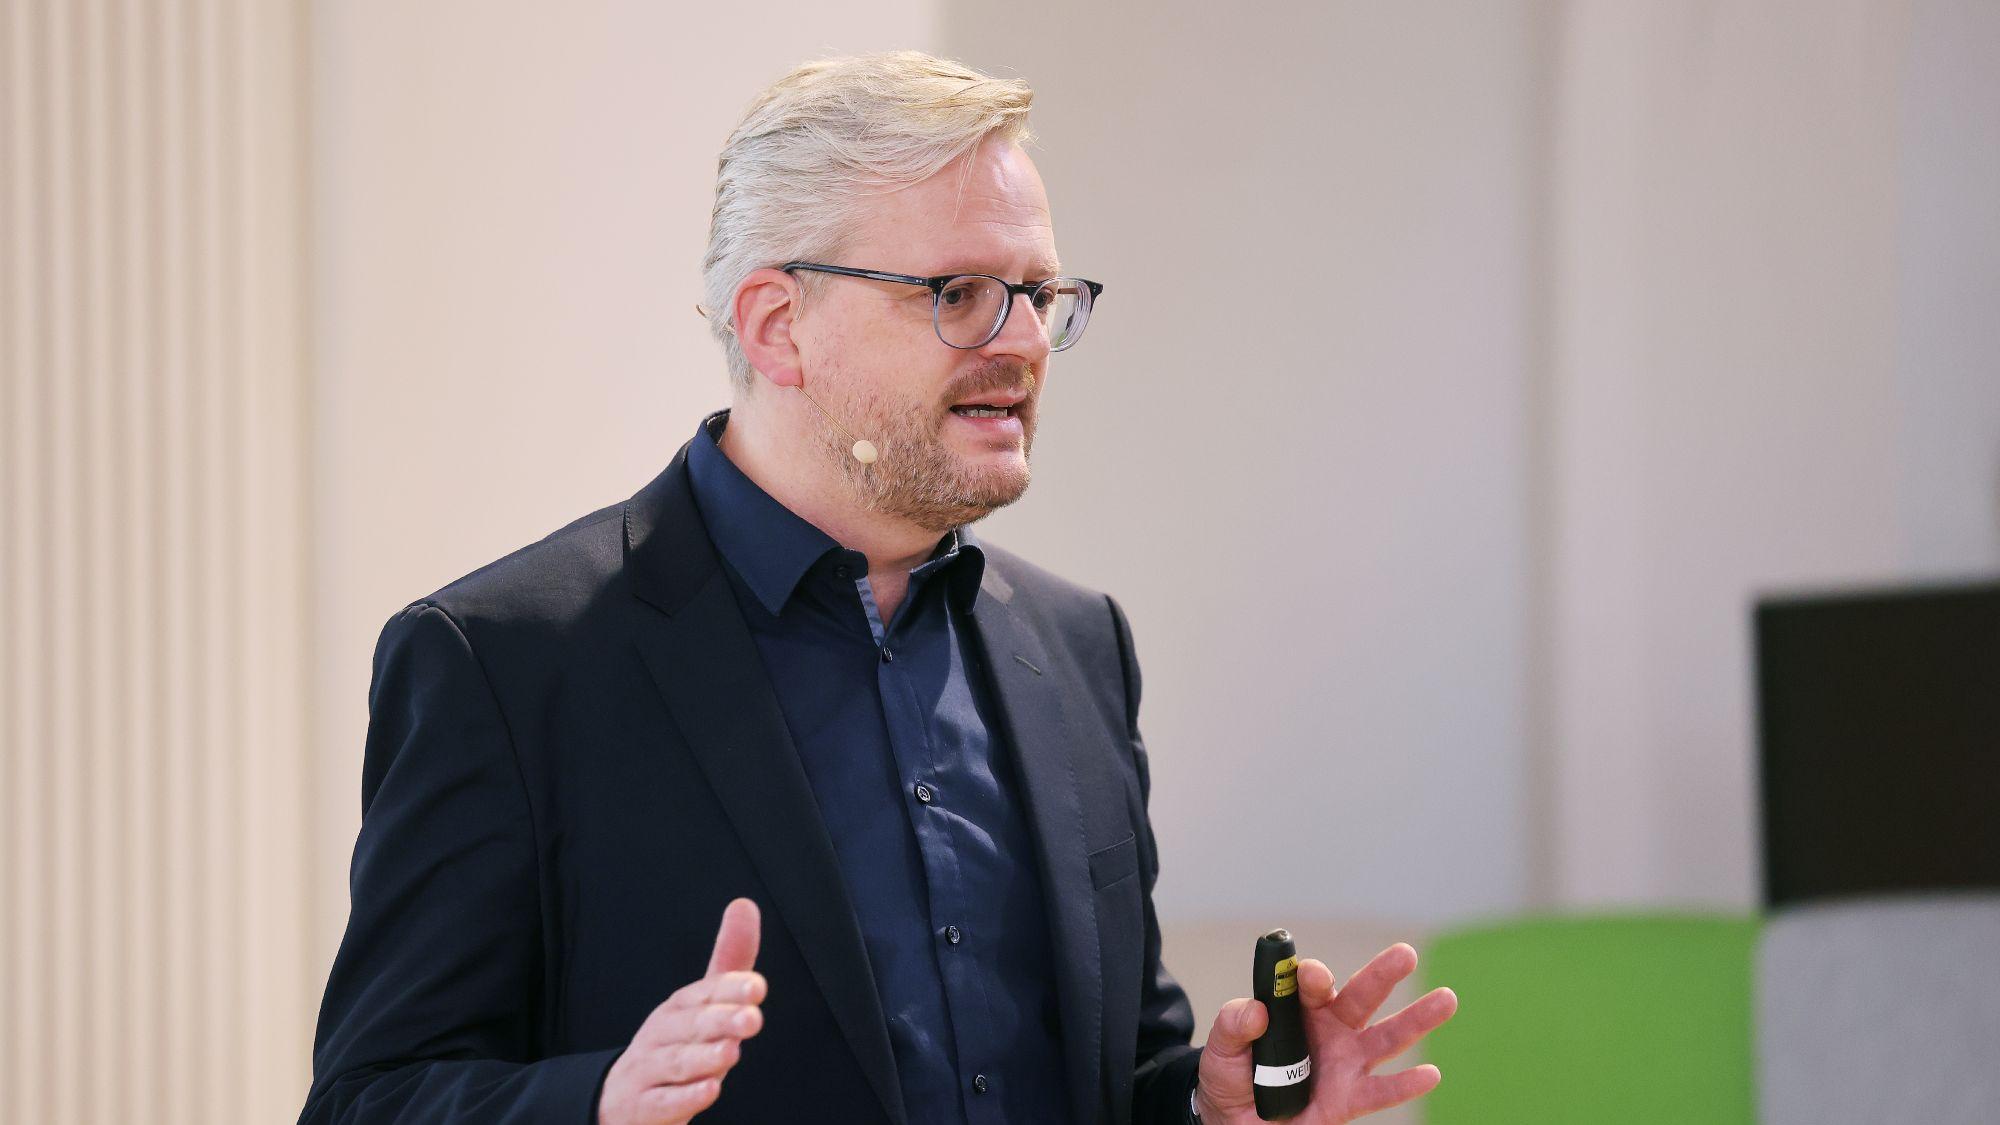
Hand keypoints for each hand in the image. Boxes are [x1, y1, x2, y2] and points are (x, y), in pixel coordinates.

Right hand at [597, 898, 766, 1124]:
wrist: (622, 1099)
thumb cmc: (675, 1046)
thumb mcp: (702, 1006)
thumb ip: (729, 966)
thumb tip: (744, 904)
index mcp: (679, 1007)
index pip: (705, 992)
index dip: (730, 989)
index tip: (757, 987)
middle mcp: (662, 1034)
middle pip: (692, 1025)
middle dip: (722, 1020)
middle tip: (752, 1018)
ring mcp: (650, 1071)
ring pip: (677, 1063)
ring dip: (704, 1057)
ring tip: (731, 1052)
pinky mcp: (644, 1107)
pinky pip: (664, 1102)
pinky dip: (686, 1097)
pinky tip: (709, 1091)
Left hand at [1193, 943, 1456, 1122]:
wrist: (1236, 1121)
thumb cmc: (1232, 1077)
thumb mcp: (1221, 1048)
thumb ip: (1233, 1024)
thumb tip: (1257, 1009)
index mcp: (1300, 1010)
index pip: (1314, 984)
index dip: (1314, 976)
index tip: (1311, 976)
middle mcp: (1331, 1030)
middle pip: (1362, 997)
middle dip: (1383, 974)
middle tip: (1406, 953)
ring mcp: (1345, 1063)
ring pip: (1386, 1038)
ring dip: (1417, 1020)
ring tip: (1447, 999)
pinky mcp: (1350, 1098)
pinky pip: (1382, 1091)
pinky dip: (1406, 1084)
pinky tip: (1430, 1074)